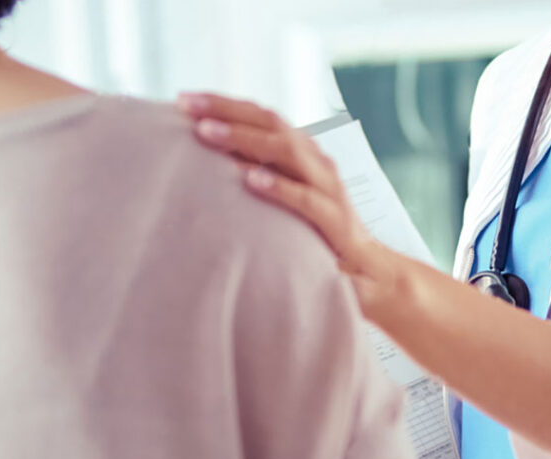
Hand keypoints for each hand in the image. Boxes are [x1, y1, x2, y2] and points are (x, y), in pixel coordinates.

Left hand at [177, 92, 399, 312]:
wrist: (367, 267)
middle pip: (270, 123)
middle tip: (184, 106)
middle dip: (226, 111)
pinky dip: (278, 186)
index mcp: (303, 150)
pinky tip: (249, 180)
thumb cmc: (315, 229)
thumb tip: (207, 156)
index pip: (261, 116)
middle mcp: (315, 160)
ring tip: (207, 134)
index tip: (182, 99)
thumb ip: (256, 170)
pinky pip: (305, 198)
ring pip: (285, 151)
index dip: (223, 104)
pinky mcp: (334, 218)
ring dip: (244, 139)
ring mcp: (327, 186)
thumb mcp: (284, 193)